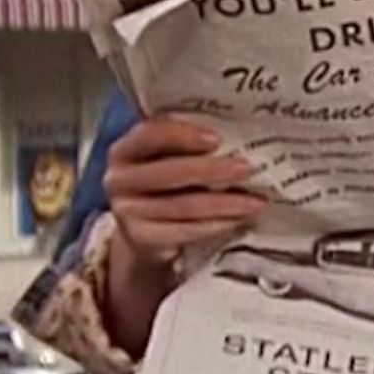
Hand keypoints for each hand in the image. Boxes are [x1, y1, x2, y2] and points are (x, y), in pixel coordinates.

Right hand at [103, 116, 266, 265]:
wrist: (145, 230)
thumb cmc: (166, 183)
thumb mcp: (169, 158)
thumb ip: (189, 145)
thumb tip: (239, 136)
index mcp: (124, 149)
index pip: (149, 134)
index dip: (182, 135)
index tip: (217, 138)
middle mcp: (118, 179)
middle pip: (168, 173)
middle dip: (212, 170)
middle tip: (247, 168)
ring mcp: (126, 212)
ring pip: (181, 206)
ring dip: (224, 204)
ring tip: (256, 201)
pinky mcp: (141, 239)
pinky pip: (184, 232)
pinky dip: (215, 226)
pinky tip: (238, 220)